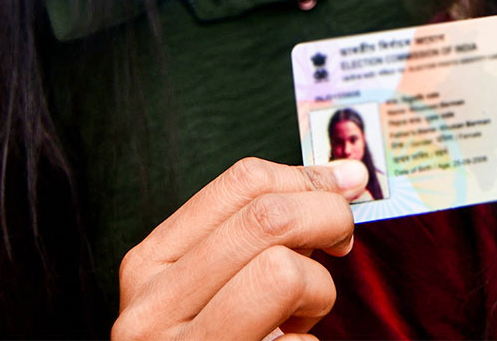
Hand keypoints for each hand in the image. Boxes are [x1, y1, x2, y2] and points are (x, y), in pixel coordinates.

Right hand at [113, 158, 366, 340]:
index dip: (308, 177)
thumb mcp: (207, 290)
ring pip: (283, 272)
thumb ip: (250, 239)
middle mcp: (152, 310)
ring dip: (317, 292)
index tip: (347, 187)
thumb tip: (343, 179)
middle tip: (343, 244)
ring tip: (301, 319)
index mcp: (148, 267)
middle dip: (328, 219)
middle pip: (268, 220)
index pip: (239, 184)